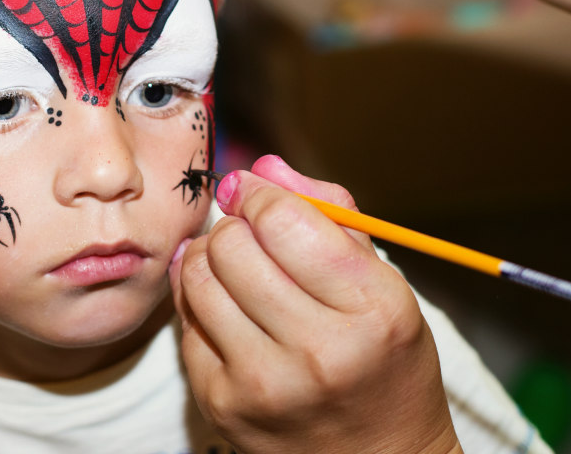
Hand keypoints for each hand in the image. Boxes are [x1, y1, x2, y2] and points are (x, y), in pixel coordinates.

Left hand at [168, 155, 460, 453]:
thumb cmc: (384, 363)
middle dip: (235, 227)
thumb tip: (263, 167)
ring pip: (198, 277)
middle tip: (250, 236)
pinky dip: (199, 302)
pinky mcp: (221, 403)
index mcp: (372, 310)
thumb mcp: (385, 286)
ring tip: (235, 267)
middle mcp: (318, 350)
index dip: (257, 193)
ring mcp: (264, 382)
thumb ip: (330, 216)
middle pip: (233, 245)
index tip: (250, 190)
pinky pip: (186, 322)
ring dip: (209, 258)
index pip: (284, 221)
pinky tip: (226, 307)